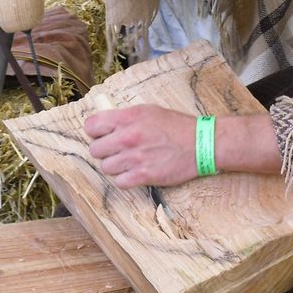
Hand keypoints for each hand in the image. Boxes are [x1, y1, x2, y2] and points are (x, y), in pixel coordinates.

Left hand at [86, 107, 282, 188]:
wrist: (201, 143)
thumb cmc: (177, 126)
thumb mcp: (149, 111)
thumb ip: (126, 117)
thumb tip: (106, 124)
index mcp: (128, 117)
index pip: (91, 126)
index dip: (95, 132)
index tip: (102, 135)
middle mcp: (128, 137)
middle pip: (95, 150)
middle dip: (104, 151)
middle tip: (117, 150)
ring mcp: (134, 158)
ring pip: (106, 167)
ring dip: (115, 166)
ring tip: (129, 162)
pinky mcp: (143, 175)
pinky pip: (119, 182)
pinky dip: (124, 179)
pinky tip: (134, 173)